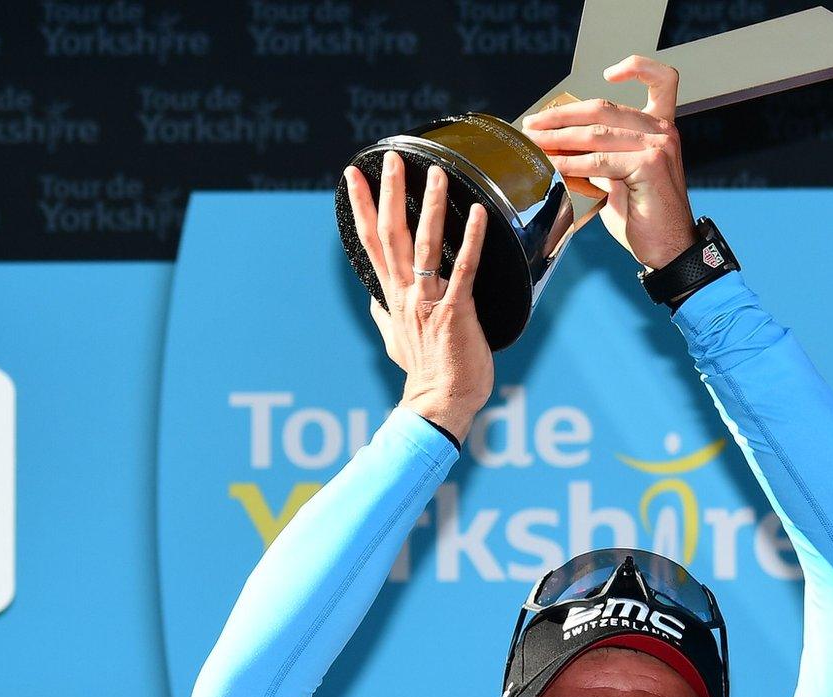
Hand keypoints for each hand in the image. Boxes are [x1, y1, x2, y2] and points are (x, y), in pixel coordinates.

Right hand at [343, 150, 493, 442]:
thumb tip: (373, 300)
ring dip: (431, 206)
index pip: (370, 241)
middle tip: (391, 157)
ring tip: (438, 172)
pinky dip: (471, 240)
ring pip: (426, 244)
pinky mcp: (455, 311)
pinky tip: (479, 214)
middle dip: (389, 192)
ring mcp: (429, 300)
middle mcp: (405, 292)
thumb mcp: (395, 340)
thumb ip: (384, 315)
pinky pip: (464, 269)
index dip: (360, 206)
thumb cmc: (425, 373)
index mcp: (391, 295)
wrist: (439, 403)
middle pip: (392, 233)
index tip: (353, 175)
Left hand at [521, 55, 695, 270]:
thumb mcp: (617, 176)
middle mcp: (663, 132)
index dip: (637, 67)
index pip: (662, 81)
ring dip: (558, 139)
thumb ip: (600, 154)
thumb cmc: (642, 217)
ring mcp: (659, 146)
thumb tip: (560, 142)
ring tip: (534, 145)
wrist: (667, 251)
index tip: (609, 73)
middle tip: (533, 125)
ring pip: (596, 134)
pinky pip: (599, 160)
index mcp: (661, 129)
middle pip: (605, 107)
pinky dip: (571, 163)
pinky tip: (554, 166)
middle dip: (561, 115)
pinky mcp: (649, 164)